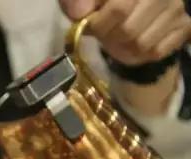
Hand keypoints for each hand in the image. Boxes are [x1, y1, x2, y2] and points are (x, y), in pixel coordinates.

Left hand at [59, 0, 190, 64]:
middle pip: (128, 30)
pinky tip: (138, 44)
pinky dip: (142, 55)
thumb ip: (77, 2)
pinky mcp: (185, 26)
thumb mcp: (86, 3)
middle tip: (107, 34)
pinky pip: (157, 52)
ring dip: (125, 48)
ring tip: (122, 39)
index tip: (91, 28)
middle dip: (111, 38)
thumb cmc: (104, 9)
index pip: (118, 8)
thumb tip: (79, 13)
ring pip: (142, 44)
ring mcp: (176, 8)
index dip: (99, 24)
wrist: (127, 22)